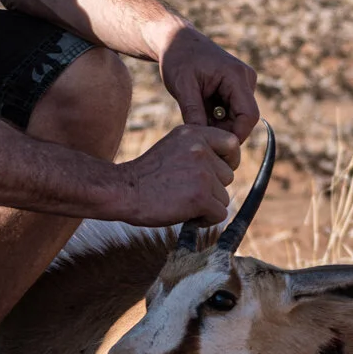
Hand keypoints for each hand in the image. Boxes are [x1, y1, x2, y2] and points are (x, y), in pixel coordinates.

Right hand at [113, 123, 241, 226]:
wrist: (121, 190)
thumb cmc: (144, 175)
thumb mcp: (172, 148)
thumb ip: (197, 151)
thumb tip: (225, 167)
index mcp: (192, 133)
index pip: (231, 142)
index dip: (229, 159)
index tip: (218, 172)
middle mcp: (199, 149)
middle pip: (228, 175)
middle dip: (213, 188)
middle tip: (187, 191)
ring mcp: (202, 173)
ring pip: (223, 196)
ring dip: (208, 204)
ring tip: (182, 202)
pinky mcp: (200, 196)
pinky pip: (219, 214)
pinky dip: (205, 220)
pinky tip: (186, 214)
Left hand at [157, 25, 259, 140]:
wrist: (176, 39)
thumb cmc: (177, 58)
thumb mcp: (181, 86)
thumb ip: (193, 111)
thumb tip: (203, 138)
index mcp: (236, 76)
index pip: (248, 115)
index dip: (236, 135)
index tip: (216, 147)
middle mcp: (246, 79)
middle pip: (243, 118)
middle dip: (223, 130)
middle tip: (199, 135)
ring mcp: (243, 82)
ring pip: (237, 116)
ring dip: (218, 123)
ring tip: (194, 117)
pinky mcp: (237, 87)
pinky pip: (232, 110)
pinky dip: (217, 116)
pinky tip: (199, 110)